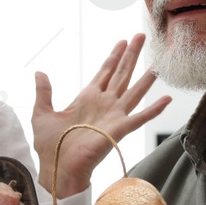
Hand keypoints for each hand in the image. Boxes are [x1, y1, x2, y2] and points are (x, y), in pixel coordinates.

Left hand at [32, 34, 171, 197]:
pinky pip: (140, 117)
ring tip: (158, 62)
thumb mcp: (41, 113)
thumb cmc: (49, 146)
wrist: (57, 168)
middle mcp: (104, 104)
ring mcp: (113, 116)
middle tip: (141, 35)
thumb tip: (39, 72)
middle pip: (121, 74)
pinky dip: (154, 109)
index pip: (104, 72)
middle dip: (131, 55)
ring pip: (134, 91)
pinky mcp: (119, 129)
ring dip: (146, 77)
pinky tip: (166, 98)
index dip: (114, 56)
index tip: (122, 41)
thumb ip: (44, 92)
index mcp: (87, 98)